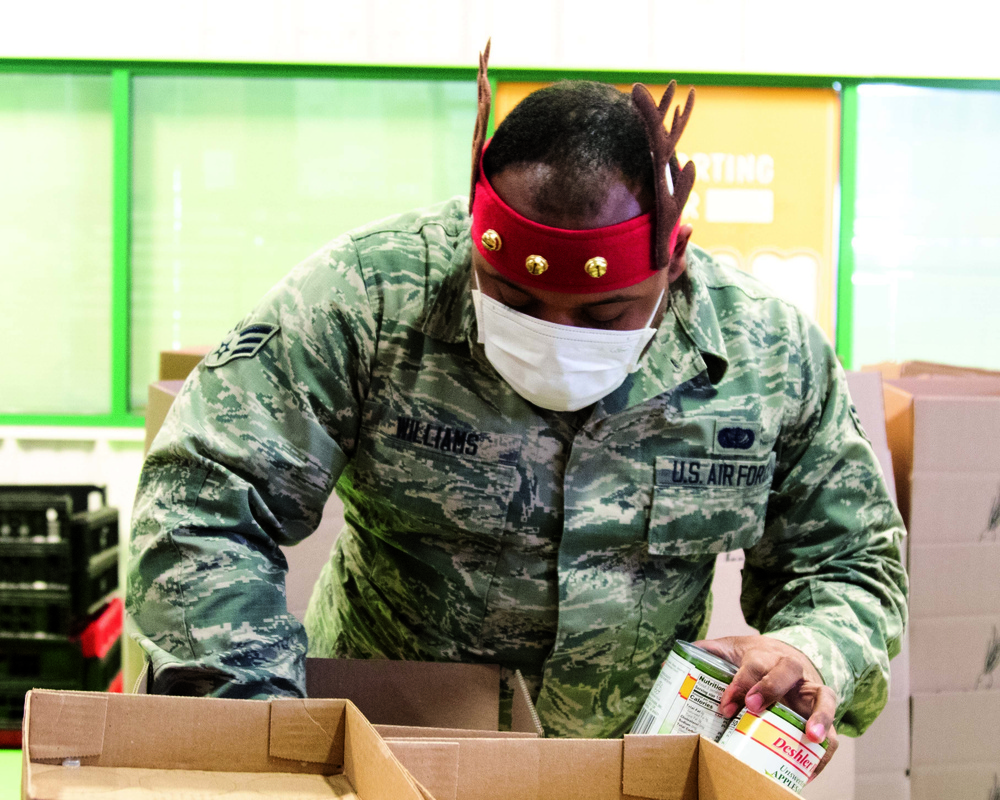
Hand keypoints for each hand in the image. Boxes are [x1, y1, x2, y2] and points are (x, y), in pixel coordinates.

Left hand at [693, 635, 838, 779]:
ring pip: (824, 698)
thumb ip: (701, 656)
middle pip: (787, 671)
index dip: (741, 683)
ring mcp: (811, 690)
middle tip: (752, 708)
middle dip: (770, 688)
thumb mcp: (727, 650)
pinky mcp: (822, 712)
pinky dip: (825, 752)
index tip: (726, 704)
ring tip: (810, 737)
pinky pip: (832, 732)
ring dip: (819, 717)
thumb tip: (665, 670)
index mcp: (765, 654)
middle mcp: (792, 669)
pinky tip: (809, 772)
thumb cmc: (753, 658)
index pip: (754, 665)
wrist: (787, 652)